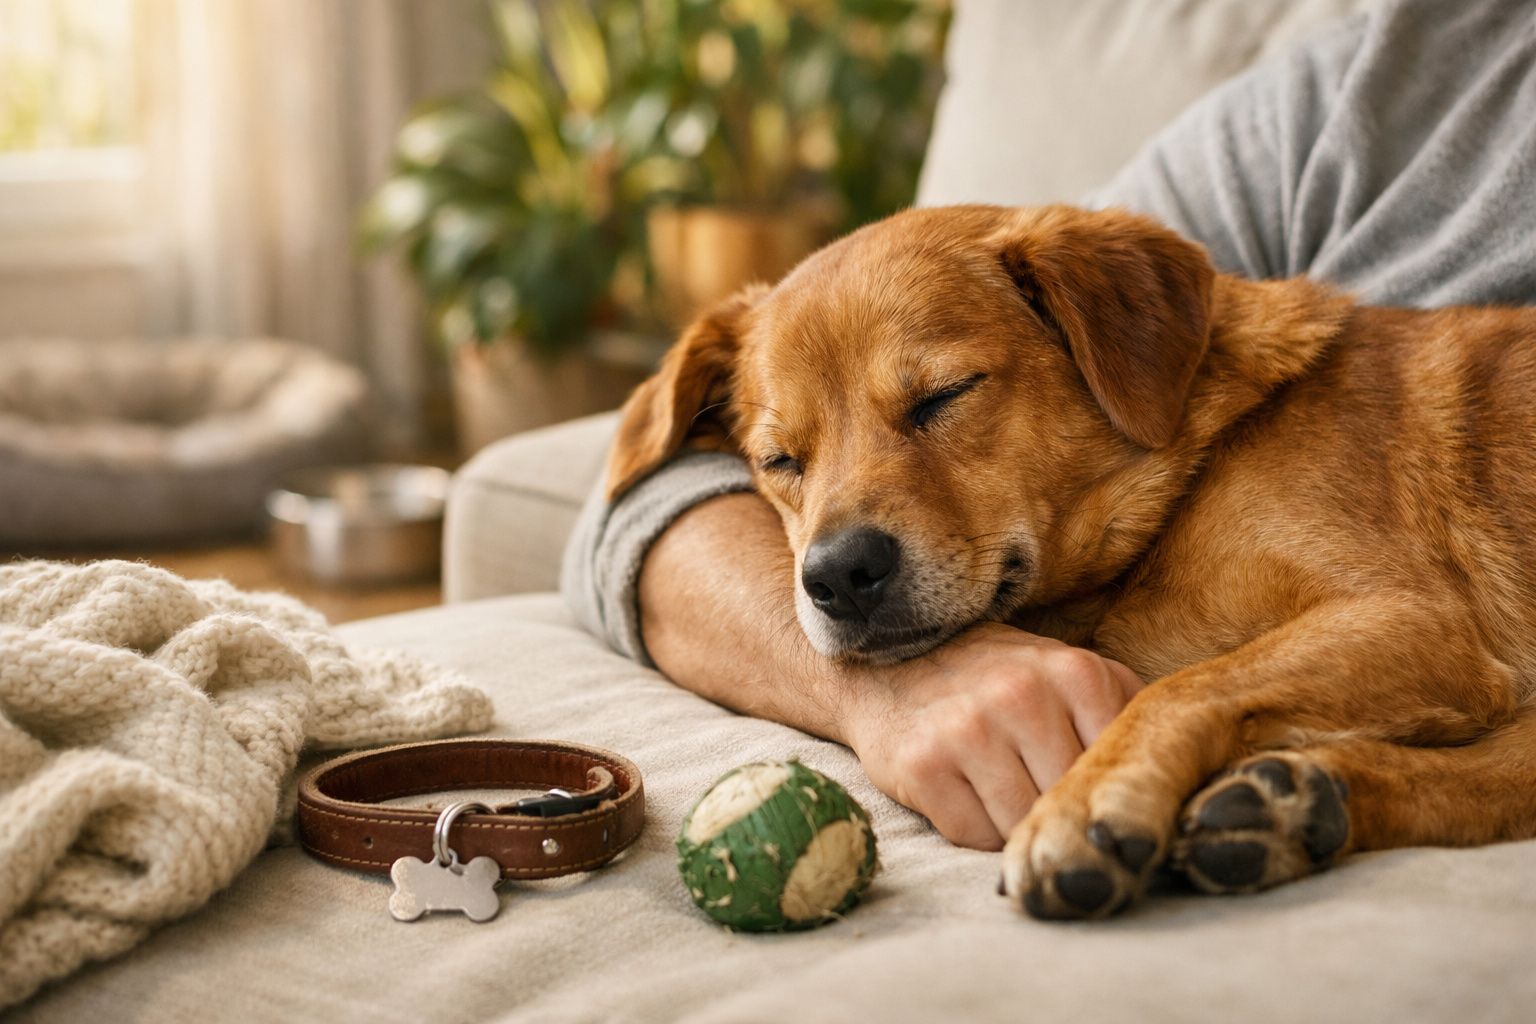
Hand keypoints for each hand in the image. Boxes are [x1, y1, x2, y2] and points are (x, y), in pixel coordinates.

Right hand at [840, 621, 1143, 849]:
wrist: (890, 663)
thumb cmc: (994, 678)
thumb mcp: (1065, 672)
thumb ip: (1120, 712)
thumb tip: (1175, 785)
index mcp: (1074, 671)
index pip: (1118, 772)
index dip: (1102, 792)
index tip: (1088, 793)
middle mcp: (1021, 695)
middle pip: (1073, 806)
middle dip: (1056, 811)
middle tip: (1032, 786)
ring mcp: (968, 729)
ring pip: (1024, 828)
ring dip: (1012, 824)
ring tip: (995, 785)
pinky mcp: (922, 764)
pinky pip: (973, 836)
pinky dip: (971, 828)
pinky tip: (960, 789)